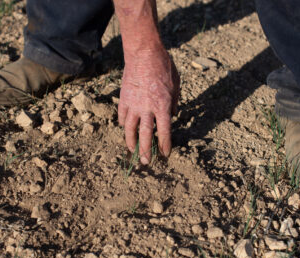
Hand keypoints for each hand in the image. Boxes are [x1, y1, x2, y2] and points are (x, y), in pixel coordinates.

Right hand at [118, 49, 179, 163]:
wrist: (144, 53)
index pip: (164, 132)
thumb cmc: (164, 67)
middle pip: (145, 135)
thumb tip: (171, 116)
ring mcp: (133, 104)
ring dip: (131, 142)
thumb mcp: (176, 85)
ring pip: (130, 129)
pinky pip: (122, 116)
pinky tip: (126, 129)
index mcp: (163, 106)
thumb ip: (174, 103)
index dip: (165, 145)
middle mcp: (147, 109)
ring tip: (132, 151)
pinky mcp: (124, 99)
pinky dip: (124, 124)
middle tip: (146, 162)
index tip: (165, 154)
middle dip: (146, 151)